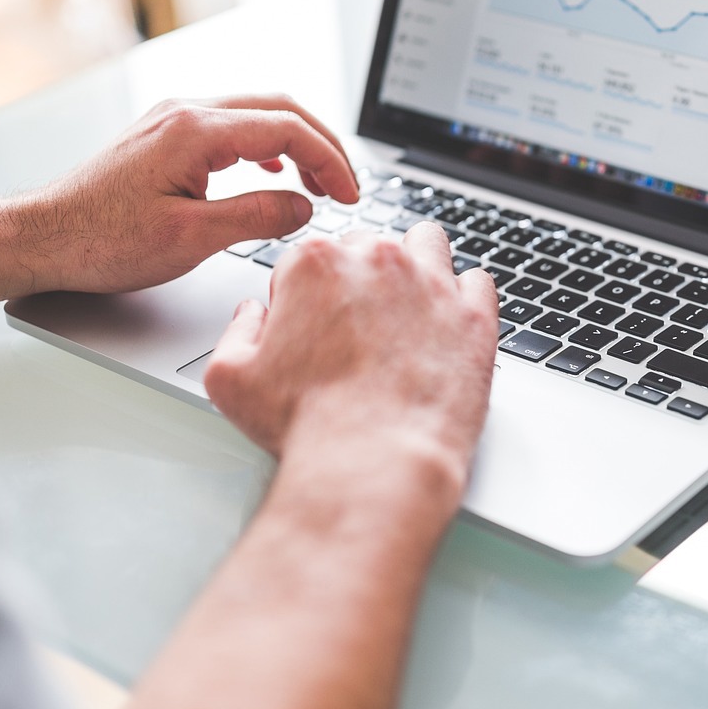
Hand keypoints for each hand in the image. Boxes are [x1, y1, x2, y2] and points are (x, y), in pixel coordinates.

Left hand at [21, 94, 360, 295]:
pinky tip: (273, 170)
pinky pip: (231, 126)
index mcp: (194, 131)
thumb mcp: (190, 239)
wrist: (43, 237)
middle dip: (322, 145)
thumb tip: (303, 206)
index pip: (287, 128)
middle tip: (347, 186)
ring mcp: (173, 119)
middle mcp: (184, 112)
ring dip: (296, 144)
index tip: (350, 194)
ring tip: (318, 183)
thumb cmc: (100, 241)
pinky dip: (266, 145)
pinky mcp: (165, 135)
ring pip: (256, 113)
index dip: (330, 160)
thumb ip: (256, 217)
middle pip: (278, 108)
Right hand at [203, 222, 500, 508]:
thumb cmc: (307, 425)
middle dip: (358, 279)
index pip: (307, 257)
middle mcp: (376, 261)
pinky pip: (477, 281)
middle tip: (356, 329)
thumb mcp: (230, 379)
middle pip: (366, 248)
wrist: (373, 464)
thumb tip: (253, 313)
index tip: (309, 328)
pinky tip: (448, 324)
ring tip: (405, 310)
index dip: (304, 295)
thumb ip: (236, 331)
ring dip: (414, 266)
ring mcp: (432, 284)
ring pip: (426, 244)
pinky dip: (464, 297)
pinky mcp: (474, 316)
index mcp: (315, 263)